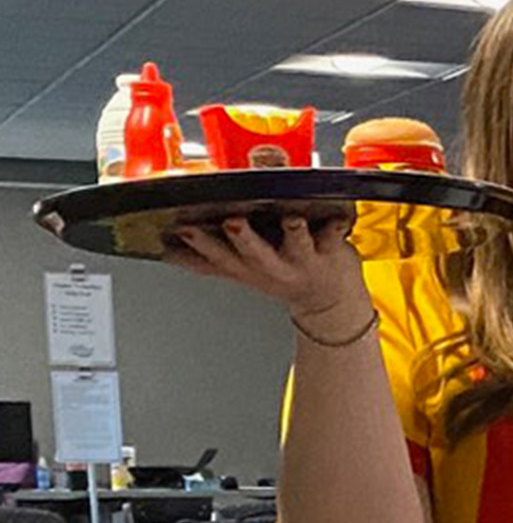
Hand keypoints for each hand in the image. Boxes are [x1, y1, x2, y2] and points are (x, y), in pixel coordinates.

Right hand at [167, 213, 368, 332]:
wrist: (330, 304)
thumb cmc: (282, 277)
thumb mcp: (239, 272)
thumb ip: (205, 260)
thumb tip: (166, 251)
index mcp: (246, 268)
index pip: (217, 257)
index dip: (197, 244)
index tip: (179, 227)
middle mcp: (273, 266)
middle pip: (254, 253)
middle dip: (241, 239)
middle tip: (230, 223)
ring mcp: (302, 259)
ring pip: (296, 244)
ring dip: (292, 232)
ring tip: (290, 219)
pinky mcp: (331, 250)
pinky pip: (335, 237)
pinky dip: (335, 227)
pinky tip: (336, 218)